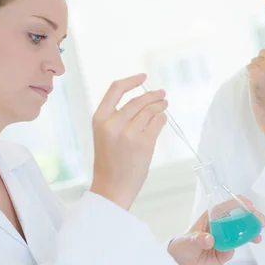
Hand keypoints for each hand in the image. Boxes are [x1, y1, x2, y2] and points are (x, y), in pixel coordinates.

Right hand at [90, 74, 167, 209]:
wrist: (112, 188)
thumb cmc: (109, 161)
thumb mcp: (104, 134)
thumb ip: (117, 116)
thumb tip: (142, 99)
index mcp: (100, 119)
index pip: (116, 89)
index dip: (132, 80)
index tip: (144, 77)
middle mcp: (113, 124)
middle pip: (138, 100)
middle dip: (153, 95)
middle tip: (162, 94)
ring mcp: (130, 134)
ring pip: (150, 110)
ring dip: (160, 105)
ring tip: (164, 104)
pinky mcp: (144, 144)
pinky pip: (158, 123)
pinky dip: (162, 118)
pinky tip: (162, 118)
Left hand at [167, 196, 264, 264]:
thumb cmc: (181, 247)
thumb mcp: (188, 241)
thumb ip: (198, 240)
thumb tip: (210, 239)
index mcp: (210, 217)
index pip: (227, 206)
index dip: (239, 203)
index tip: (250, 206)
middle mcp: (219, 226)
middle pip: (238, 218)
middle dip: (252, 218)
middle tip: (261, 222)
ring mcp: (224, 238)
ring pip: (241, 232)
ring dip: (251, 232)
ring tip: (258, 237)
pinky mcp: (225, 251)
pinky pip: (235, 247)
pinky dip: (240, 247)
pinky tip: (234, 250)